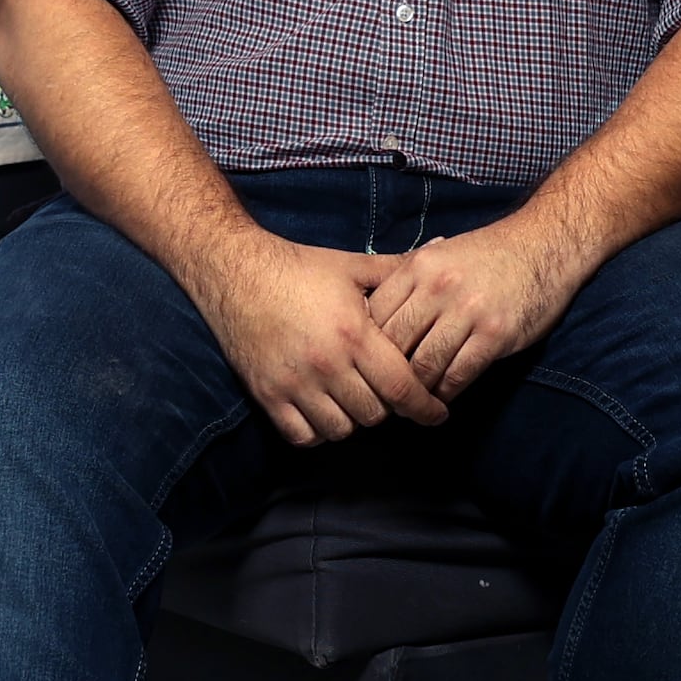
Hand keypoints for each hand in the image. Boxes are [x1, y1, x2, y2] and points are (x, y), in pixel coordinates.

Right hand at [198, 236, 448, 446]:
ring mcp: (295, 384)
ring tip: (354, 400)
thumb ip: (398, 268)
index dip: (424, 407)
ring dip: (353, 420)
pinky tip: (323, 412)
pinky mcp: (267, 395)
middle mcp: (327, 365)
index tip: (436, 414)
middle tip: (385, 393)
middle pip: (374, 414)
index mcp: (354, 334)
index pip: (401, 388)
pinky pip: (302, 436)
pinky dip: (318, 432)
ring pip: (341, 430)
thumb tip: (444, 245)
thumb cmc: (300, 268)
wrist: (236, 272)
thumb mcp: (353, 266)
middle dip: (387, 408)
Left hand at [364, 217, 590, 400]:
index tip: (367, 366)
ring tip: (413, 402)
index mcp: (418, 267)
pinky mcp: (496, 334)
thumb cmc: (488, 254)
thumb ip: (408, 282)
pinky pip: (458, 375)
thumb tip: (370, 320)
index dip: (366, 347)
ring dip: (416, 391)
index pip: (374, 317)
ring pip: (424, 366)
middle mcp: (438, 288)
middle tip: (384, 393)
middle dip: (386, 375)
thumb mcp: (440, 255)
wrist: (545, 244)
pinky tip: (443, 397)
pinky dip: (446, 393)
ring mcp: (468, 311)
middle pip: (394, 345)